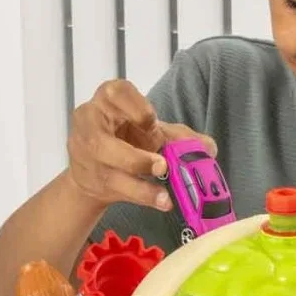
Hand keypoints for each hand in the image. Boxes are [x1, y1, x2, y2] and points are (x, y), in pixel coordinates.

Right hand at [66, 79, 216, 211]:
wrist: (96, 169)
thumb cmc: (127, 139)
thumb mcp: (153, 132)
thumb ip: (180, 137)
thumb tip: (208, 147)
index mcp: (108, 102)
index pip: (114, 93)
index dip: (133, 107)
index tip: (152, 121)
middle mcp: (91, 124)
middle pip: (102, 140)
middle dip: (135, 157)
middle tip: (162, 166)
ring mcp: (86, 154)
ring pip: (109, 170)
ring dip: (140, 185)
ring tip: (165, 196)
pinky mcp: (90, 179)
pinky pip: (118, 189)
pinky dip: (143, 197)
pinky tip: (161, 202)